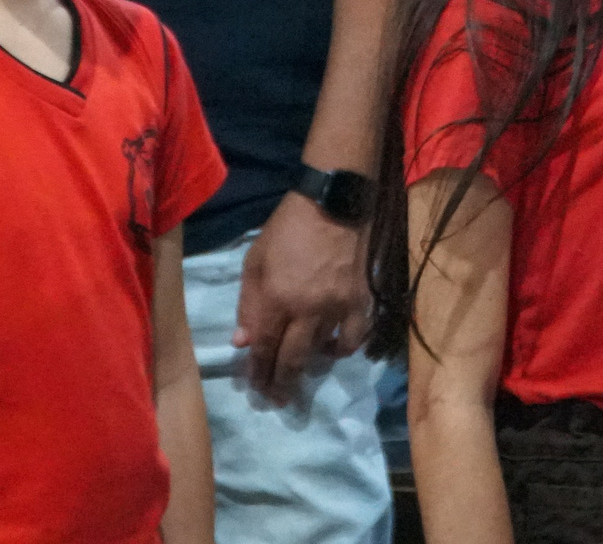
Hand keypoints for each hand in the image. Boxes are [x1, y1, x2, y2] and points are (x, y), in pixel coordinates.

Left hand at [231, 191, 370, 404]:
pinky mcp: (360, 303)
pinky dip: (341, 350)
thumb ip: (248, 304)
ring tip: (298, 374)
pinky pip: (353, 340)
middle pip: (292, 360)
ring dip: (307, 367)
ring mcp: (338, 308)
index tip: (255, 386)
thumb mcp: (255, 261)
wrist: (333, 204)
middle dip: (280, 384)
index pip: (265, 348)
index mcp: (277, 298)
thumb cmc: (287, 229)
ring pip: (321, 353)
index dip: (258, 371)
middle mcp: (308, 310)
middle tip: (276, 399)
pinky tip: (331, 349)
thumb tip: (242, 342)